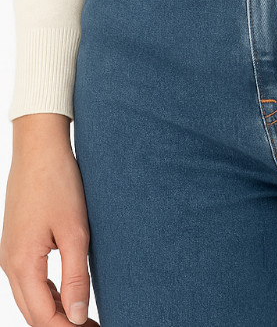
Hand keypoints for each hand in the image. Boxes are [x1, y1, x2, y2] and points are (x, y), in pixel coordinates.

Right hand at [0, 114, 96, 325]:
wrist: (39, 148)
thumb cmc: (58, 183)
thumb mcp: (75, 231)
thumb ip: (75, 276)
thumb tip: (79, 317)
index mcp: (22, 265)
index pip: (44, 317)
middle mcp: (10, 265)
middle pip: (34, 313)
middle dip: (62, 325)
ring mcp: (11, 255)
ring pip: (31, 299)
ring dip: (56, 311)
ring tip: (86, 317)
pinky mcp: (18, 244)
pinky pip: (30, 281)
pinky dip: (48, 293)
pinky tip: (69, 292)